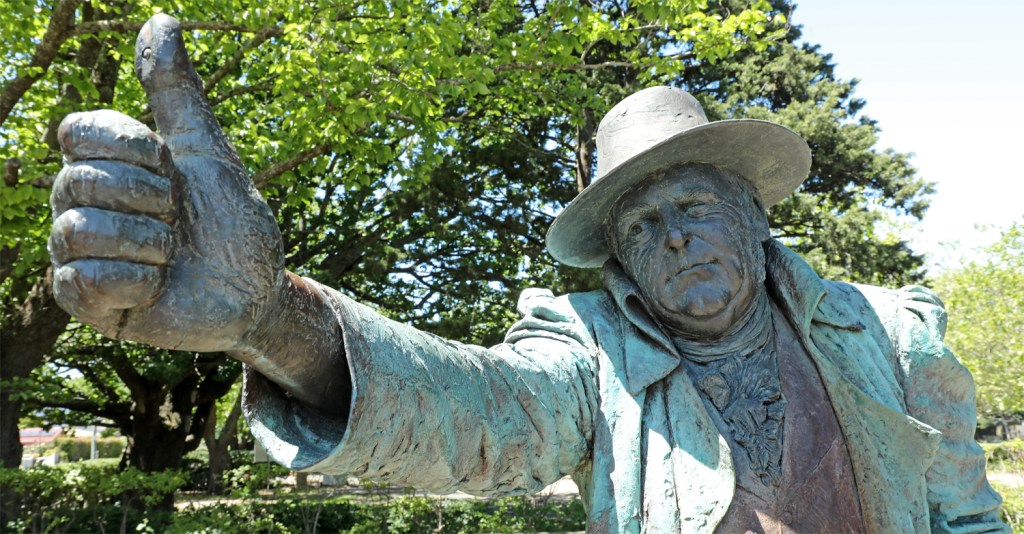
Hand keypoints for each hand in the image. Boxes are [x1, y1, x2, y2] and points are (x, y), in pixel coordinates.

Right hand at [49, 14, 283, 351]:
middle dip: (147, 197)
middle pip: (74, 180)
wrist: (258, 291)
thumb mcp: (207, 152)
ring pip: (75, 229)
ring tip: (171, 254)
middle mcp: (83, 207)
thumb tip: (158, 19)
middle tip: (178, 217)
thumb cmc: (231, 222)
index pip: (76, 131)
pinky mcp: (89, 303)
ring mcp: (81, 256)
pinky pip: (81, 280)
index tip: (170, 165)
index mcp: (108, 167)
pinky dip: (136, 279)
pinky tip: (159, 284)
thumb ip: (176, 93)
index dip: (129, 146)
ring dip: (145, 240)